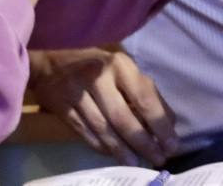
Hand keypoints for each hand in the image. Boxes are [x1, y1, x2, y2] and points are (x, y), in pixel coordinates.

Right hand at [30, 48, 176, 166]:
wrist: (50, 59)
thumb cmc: (96, 64)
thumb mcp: (122, 68)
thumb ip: (145, 92)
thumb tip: (169, 122)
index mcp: (119, 65)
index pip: (144, 98)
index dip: (160, 125)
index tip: (172, 145)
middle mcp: (97, 76)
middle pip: (123, 117)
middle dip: (143, 142)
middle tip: (158, 159)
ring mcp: (76, 91)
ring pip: (103, 128)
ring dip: (122, 150)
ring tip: (136, 162)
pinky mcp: (61, 106)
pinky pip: (85, 132)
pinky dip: (101, 146)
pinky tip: (113, 155)